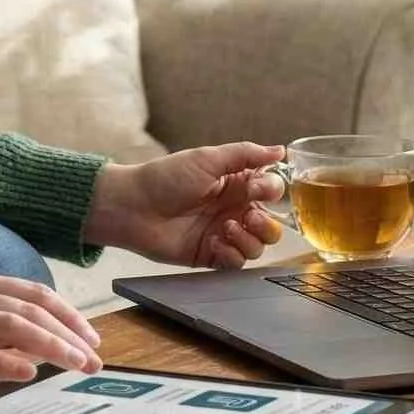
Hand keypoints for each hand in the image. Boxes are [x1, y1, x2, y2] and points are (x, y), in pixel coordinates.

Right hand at [0, 269, 102, 394]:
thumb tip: (40, 341)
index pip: (34, 293)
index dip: (69, 314)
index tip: (92, 337)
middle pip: (30, 309)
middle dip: (69, 333)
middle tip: (93, 358)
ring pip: (11, 326)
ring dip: (50, 345)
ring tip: (74, 363)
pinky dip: (6, 361)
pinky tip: (28, 372)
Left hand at [82, 143, 287, 268]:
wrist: (133, 206)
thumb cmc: (166, 177)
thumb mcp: (207, 158)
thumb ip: (246, 154)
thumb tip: (280, 150)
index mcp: (235, 184)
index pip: (271, 190)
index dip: (270, 191)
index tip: (255, 188)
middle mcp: (233, 210)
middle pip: (272, 225)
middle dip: (266, 223)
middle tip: (246, 216)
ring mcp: (223, 234)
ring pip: (258, 247)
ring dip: (248, 239)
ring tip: (224, 228)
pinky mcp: (210, 255)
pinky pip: (237, 263)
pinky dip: (231, 254)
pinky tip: (213, 242)